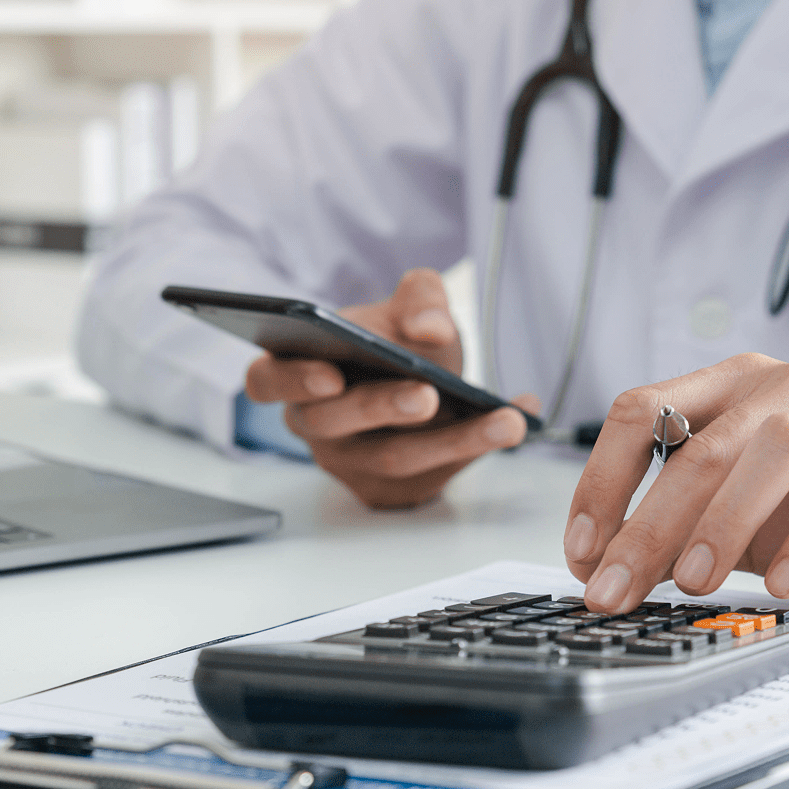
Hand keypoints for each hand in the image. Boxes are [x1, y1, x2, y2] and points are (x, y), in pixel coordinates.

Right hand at [245, 268, 534, 508]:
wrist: (426, 381)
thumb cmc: (397, 343)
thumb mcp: (410, 306)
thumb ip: (422, 299)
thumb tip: (432, 328)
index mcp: (295, 372)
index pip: (268, 382)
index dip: (293, 380)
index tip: (331, 374)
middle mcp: (315, 424)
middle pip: (335, 425)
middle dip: (382, 408)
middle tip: (427, 393)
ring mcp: (352, 464)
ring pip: (394, 458)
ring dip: (453, 439)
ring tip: (504, 419)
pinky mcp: (394, 490)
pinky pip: (437, 475)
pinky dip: (482, 448)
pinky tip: (520, 418)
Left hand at [564, 354, 788, 611]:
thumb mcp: (744, 512)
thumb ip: (684, 527)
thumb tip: (610, 571)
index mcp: (734, 385)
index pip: (641, 412)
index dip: (601, 482)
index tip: (582, 552)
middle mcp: (787, 383)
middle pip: (699, 444)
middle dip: (646, 524)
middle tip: (617, 589)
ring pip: (773, 448)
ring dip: (723, 520)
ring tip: (694, 583)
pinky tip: (782, 582)